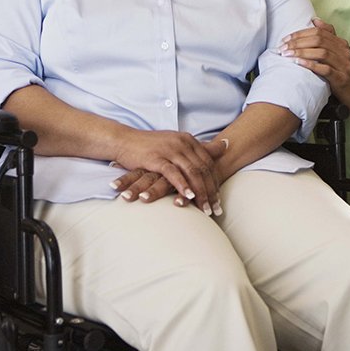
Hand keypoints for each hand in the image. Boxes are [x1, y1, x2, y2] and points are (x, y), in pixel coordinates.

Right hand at [112, 132, 228, 214]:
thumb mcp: (177, 144)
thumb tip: (226, 145)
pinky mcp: (156, 158)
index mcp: (189, 140)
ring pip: (192, 172)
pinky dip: (182, 185)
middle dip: (211, 191)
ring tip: (205, 208)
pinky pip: (173, 173)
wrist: (124, 140)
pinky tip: (188, 197)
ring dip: (200, 192)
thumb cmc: (150, 146)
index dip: (215, 183)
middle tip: (215, 210)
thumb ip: (199, 148)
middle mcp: (182, 143)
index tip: (219, 201)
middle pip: (203, 169)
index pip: (208, 163)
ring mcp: (170, 149)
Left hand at [280, 18, 349, 102]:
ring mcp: (343, 65)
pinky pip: (325, 69)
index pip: (319, 32)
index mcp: (341, 43)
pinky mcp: (341, 78)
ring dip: (302, 52)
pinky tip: (300, 63)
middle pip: (319, 40)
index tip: (286, 39)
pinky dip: (311, 65)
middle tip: (284, 47)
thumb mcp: (336, 53)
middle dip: (298, 42)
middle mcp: (343, 52)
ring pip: (322, 53)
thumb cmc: (342, 73)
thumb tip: (315, 20)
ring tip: (288, 54)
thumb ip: (327, 37)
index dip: (301, 34)